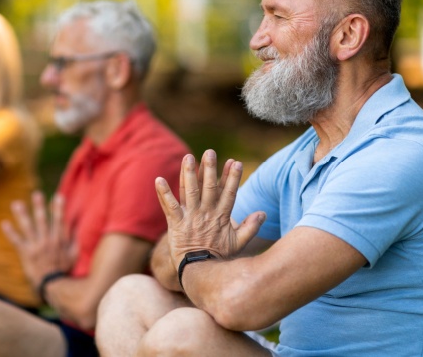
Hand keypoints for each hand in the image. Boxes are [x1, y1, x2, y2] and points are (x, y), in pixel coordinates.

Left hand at [1, 192, 76, 290]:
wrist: (52, 285)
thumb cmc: (64, 269)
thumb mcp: (74, 255)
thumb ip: (75, 240)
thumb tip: (78, 225)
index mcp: (59, 240)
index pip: (59, 221)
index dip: (58, 208)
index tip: (57, 196)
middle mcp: (47, 241)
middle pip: (42, 220)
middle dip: (39, 206)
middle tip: (36, 194)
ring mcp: (36, 247)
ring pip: (28, 227)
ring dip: (22, 215)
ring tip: (16, 203)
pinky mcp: (26, 253)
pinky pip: (17, 241)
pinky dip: (10, 232)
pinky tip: (4, 223)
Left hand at [155, 150, 264, 269]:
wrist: (199, 271)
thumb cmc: (218, 256)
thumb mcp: (237, 243)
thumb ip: (250, 227)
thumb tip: (263, 213)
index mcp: (221, 217)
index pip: (228, 193)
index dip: (232, 178)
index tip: (235, 162)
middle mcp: (206, 214)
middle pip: (208, 188)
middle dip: (209, 169)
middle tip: (209, 152)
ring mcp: (190, 218)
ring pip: (189, 192)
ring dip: (188, 174)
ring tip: (188, 157)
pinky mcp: (176, 223)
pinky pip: (169, 206)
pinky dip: (163, 193)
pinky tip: (158, 180)